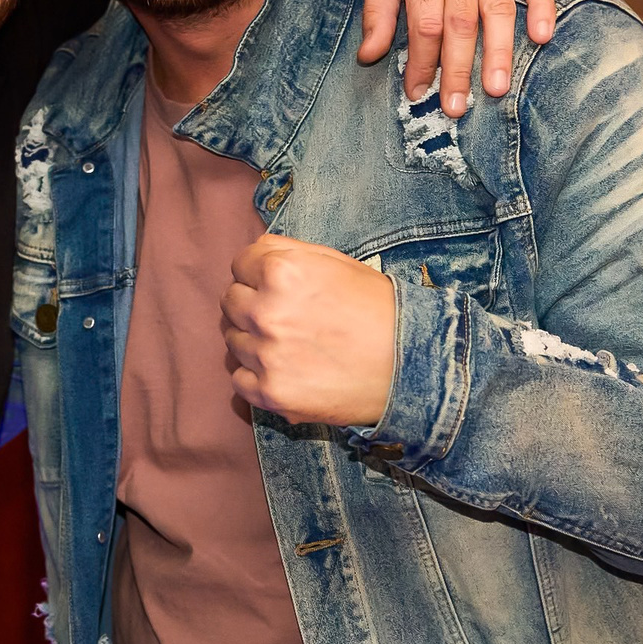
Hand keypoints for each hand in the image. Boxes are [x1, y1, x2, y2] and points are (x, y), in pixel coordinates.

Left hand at [221, 234, 395, 427]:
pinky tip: (283, 370)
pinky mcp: (270, 393)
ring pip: (232, 341)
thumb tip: (254, 252)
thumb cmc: (377, 309)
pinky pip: (239, 379)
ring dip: (253, 340)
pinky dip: (256, 375)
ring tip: (289, 344)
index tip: (274, 285)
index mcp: (281, 271)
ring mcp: (266, 355)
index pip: (239, 264)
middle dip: (251, 303)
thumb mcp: (336, 262)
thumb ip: (287, 251)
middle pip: (230, 302)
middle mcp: (267, 312)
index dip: (258, 273)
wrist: (412, 366)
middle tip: (283, 315)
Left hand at [360, 0, 555, 114]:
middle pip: (461, 22)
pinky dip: (543, 6)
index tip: (418, 92)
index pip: (424, 23)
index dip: (421, 62)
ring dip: (499, 51)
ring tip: (496, 88)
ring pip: (499, 7)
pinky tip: (543, 36)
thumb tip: (369, 58)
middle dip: (459, 69)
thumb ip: (377, 12)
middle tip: (458, 107)